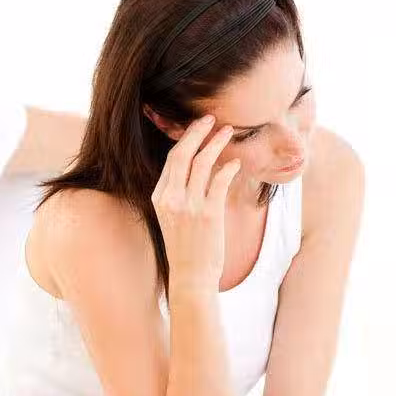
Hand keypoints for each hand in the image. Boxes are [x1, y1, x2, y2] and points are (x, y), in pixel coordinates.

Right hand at [151, 115, 240, 290]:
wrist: (191, 277)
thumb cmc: (186, 248)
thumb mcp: (173, 218)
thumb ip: (179, 194)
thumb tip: (197, 170)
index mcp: (160, 197)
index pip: (171, 160)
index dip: (186, 140)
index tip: (198, 129)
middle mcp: (171, 199)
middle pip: (182, 154)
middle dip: (197, 132)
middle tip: (210, 119)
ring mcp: (189, 206)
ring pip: (202, 163)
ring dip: (216, 144)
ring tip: (228, 133)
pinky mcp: (208, 214)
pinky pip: (219, 181)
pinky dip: (229, 168)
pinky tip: (236, 163)